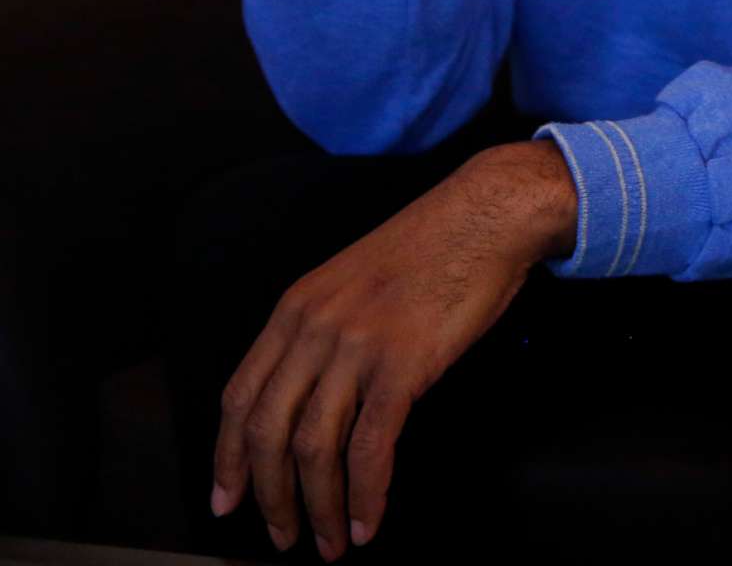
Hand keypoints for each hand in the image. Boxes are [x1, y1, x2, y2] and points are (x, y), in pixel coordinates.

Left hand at [211, 142, 577, 556]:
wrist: (487, 214)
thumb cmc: (434, 246)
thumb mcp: (354, 280)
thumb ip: (325, 330)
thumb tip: (318, 394)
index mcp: (296, 308)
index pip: (240, 397)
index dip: (228, 458)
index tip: (228, 500)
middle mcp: (314, 328)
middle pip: (268, 433)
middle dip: (270, 498)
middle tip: (282, 538)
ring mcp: (356, 346)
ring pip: (314, 448)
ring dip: (318, 508)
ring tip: (330, 542)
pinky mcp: (403, 364)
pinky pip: (371, 446)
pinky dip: (365, 493)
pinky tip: (369, 519)